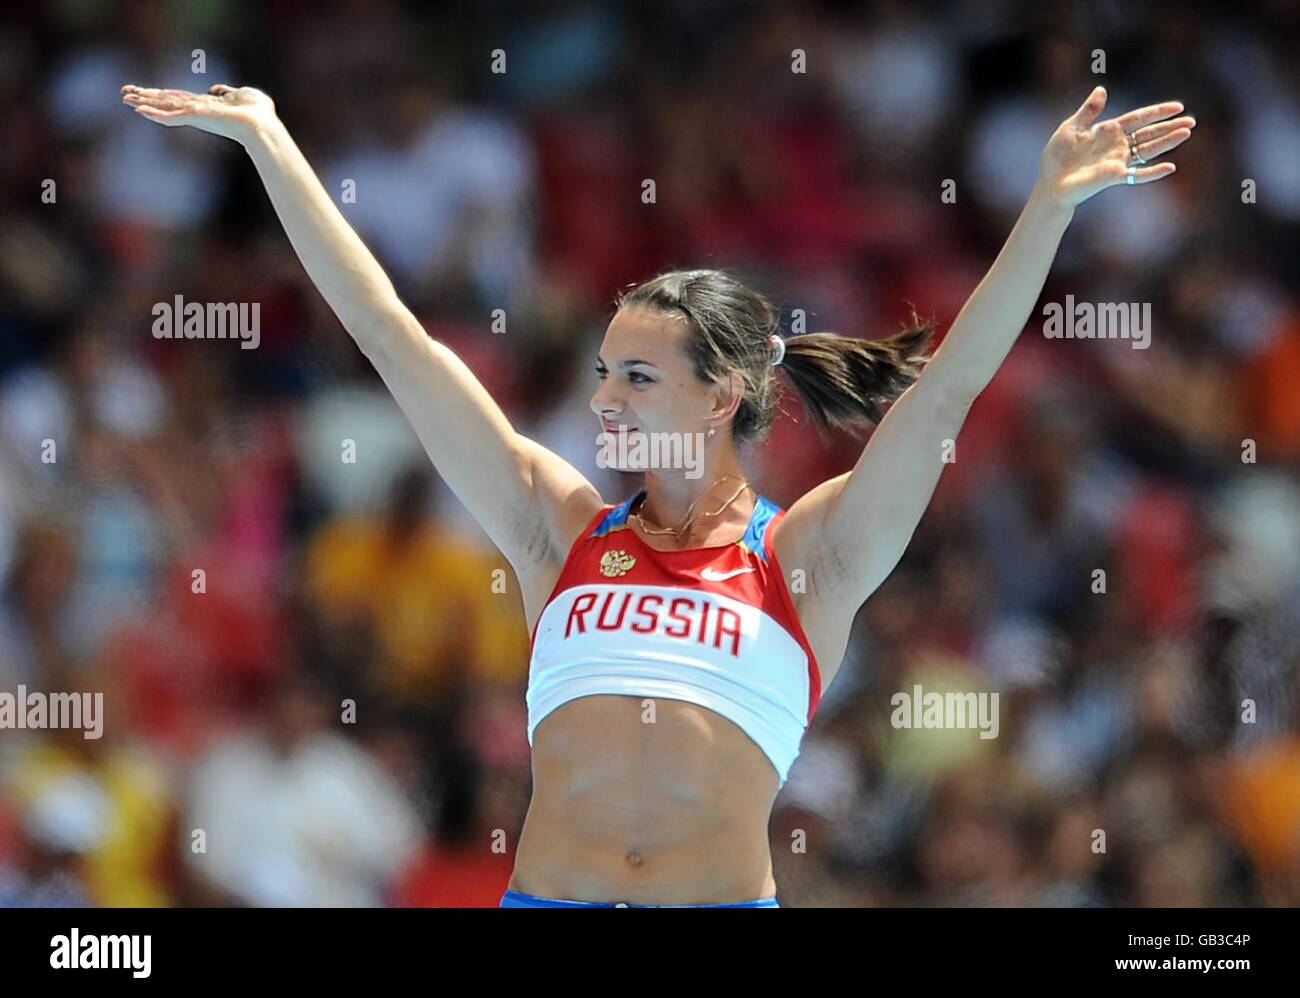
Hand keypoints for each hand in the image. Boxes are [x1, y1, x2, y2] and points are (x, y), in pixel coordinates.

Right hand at [120, 83, 276, 144]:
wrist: (263, 124)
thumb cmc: (258, 112)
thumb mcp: (241, 95)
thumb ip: (228, 92)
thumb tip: (218, 90)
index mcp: (205, 106)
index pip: (177, 98)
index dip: (160, 95)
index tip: (144, 92)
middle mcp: (197, 111)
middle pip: (166, 101)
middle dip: (146, 97)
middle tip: (124, 95)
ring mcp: (196, 115)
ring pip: (165, 107)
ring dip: (145, 102)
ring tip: (125, 98)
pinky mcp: (197, 117)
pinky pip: (173, 115)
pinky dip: (156, 113)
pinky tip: (140, 110)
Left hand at [1035, 86, 1194, 208]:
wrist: (1050, 182)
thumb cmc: (1057, 157)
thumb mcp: (1071, 127)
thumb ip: (1088, 110)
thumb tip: (1102, 89)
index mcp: (1109, 131)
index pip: (1139, 118)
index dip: (1157, 112)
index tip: (1178, 107)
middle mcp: (1118, 146)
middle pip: (1149, 134)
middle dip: (1170, 127)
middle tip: (1192, 122)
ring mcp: (1118, 161)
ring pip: (1148, 150)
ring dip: (1167, 142)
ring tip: (1186, 133)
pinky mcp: (1114, 176)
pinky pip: (1137, 174)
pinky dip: (1153, 172)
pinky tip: (1170, 167)